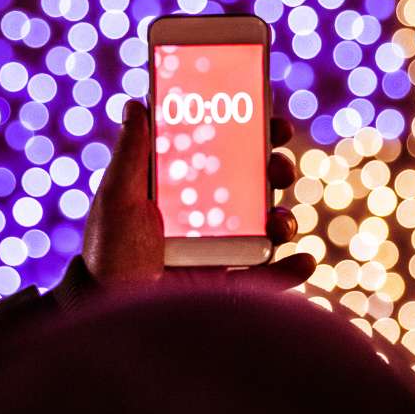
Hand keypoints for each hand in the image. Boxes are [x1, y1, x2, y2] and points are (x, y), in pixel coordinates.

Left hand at [82, 99, 314, 291]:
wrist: (110, 311)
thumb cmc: (109, 252)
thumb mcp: (118, 197)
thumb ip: (131, 152)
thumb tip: (136, 102)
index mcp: (184, 186)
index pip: (224, 150)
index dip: (251, 133)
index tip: (270, 118)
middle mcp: (208, 214)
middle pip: (256, 183)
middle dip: (277, 169)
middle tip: (279, 167)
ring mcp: (223, 249)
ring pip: (269, 225)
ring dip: (286, 218)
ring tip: (280, 224)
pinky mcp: (231, 284)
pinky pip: (271, 275)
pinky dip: (293, 267)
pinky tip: (305, 260)